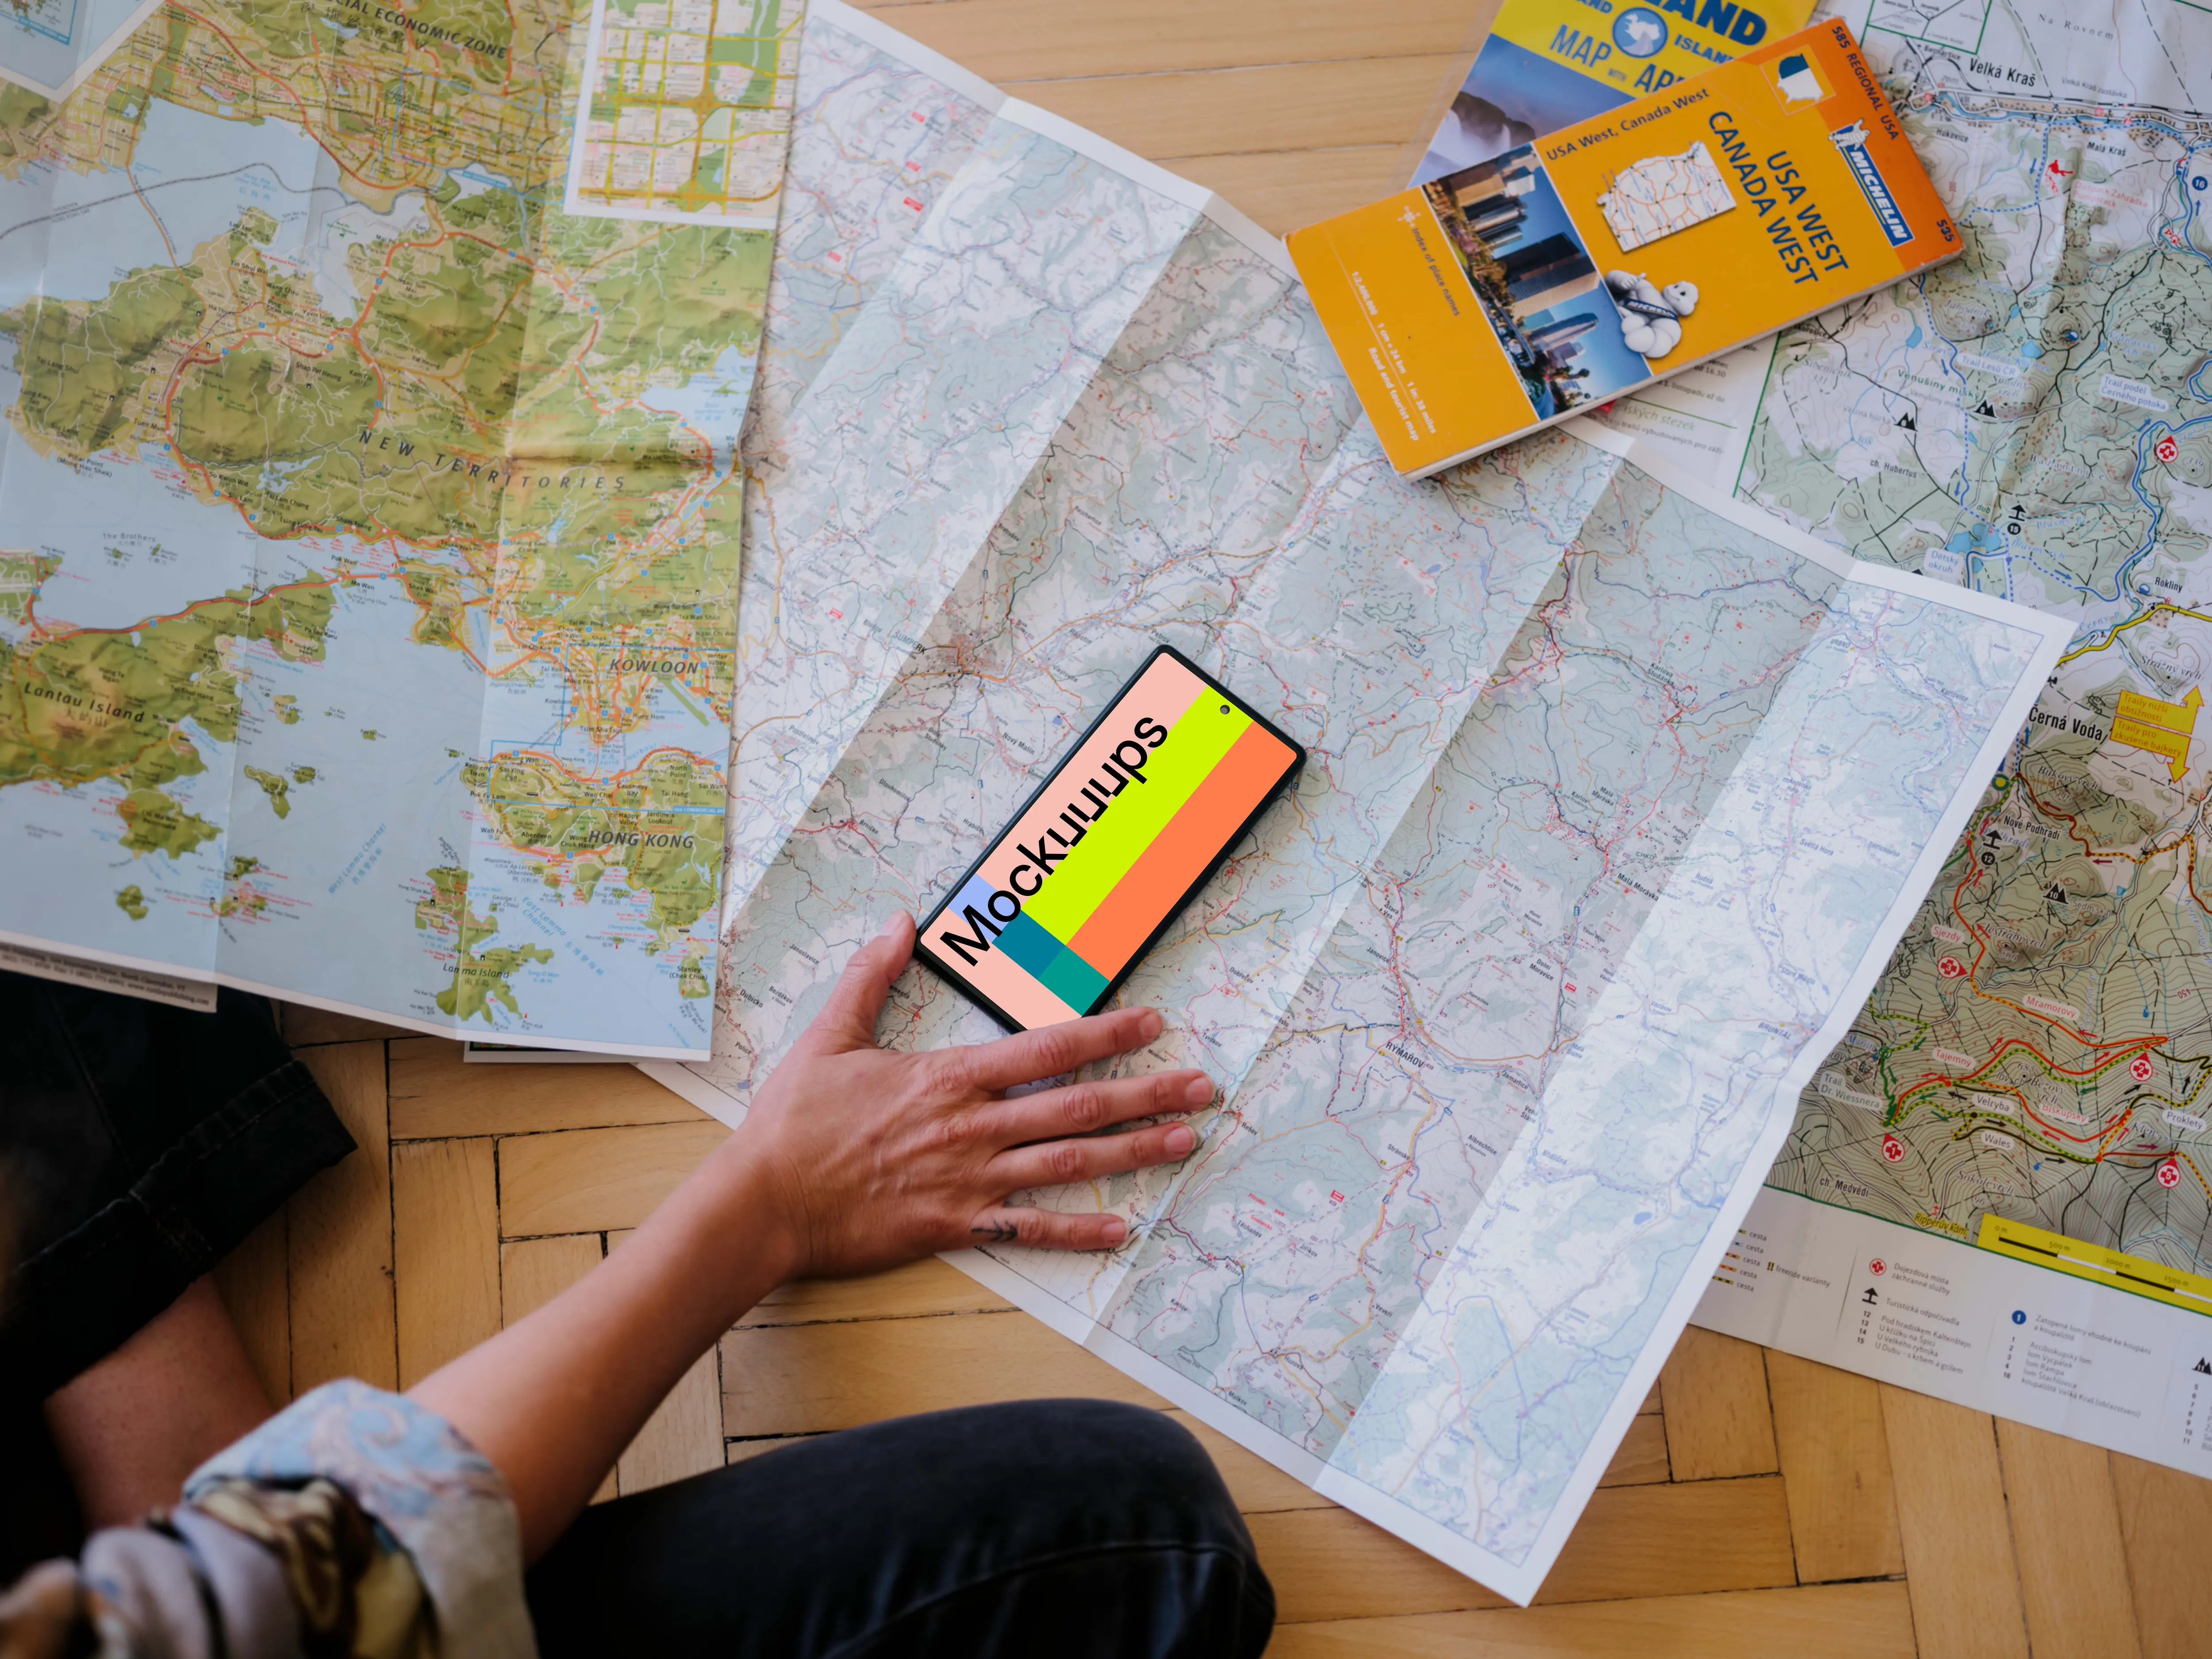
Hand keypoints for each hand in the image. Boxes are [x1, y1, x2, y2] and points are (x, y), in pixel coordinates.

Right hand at [724, 911, 1211, 1279]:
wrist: (764, 1200)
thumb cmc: (794, 1120)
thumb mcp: (830, 1035)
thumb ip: (870, 976)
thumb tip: (899, 919)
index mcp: (949, 1078)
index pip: (1047, 1049)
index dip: (1107, 1034)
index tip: (1154, 1024)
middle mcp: (972, 1127)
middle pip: (1077, 1106)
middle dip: (1146, 1094)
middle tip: (1202, 1087)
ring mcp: (968, 1180)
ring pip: (1067, 1163)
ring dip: (1132, 1153)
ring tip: (1185, 1142)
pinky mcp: (954, 1226)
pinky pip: (1029, 1231)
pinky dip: (1077, 1232)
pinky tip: (1122, 1229)